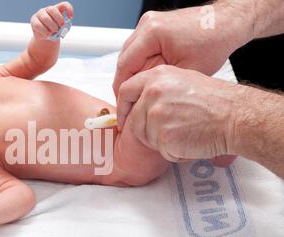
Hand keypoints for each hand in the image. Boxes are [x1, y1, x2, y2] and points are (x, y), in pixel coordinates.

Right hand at [30, 1, 73, 39]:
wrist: (46, 37)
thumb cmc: (55, 31)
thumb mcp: (61, 29)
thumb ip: (63, 27)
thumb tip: (62, 28)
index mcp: (57, 9)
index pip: (64, 5)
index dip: (68, 9)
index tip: (70, 17)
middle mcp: (48, 9)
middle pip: (53, 10)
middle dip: (58, 19)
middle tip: (60, 27)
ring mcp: (40, 14)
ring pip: (45, 18)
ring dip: (51, 27)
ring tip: (52, 33)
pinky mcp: (33, 20)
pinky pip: (38, 26)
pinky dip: (44, 32)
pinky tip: (46, 35)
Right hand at [113, 5, 250, 96]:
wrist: (225, 23)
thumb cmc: (213, 41)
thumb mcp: (184, 71)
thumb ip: (157, 83)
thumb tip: (140, 97)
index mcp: (152, 33)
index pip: (124, 65)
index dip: (121, 88)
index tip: (122, 104)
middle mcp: (146, 25)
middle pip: (123, 59)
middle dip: (125, 82)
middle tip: (128, 102)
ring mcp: (148, 24)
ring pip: (129, 55)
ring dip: (132, 74)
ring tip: (138, 93)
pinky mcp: (153, 27)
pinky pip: (138, 49)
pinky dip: (140, 64)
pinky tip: (147, 78)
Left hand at [117, 65, 239, 162]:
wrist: (235, 116)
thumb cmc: (215, 101)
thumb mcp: (182, 81)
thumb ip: (157, 89)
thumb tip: (138, 103)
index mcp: (156, 76)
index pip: (125, 91)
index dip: (122, 108)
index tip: (124, 119)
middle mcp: (152, 93)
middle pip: (134, 120)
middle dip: (147, 130)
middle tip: (170, 131)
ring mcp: (156, 115)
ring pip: (146, 138)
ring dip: (162, 142)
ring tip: (185, 132)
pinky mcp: (163, 136)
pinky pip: (161, 150)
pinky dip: (174, 151)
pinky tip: (190, 140)